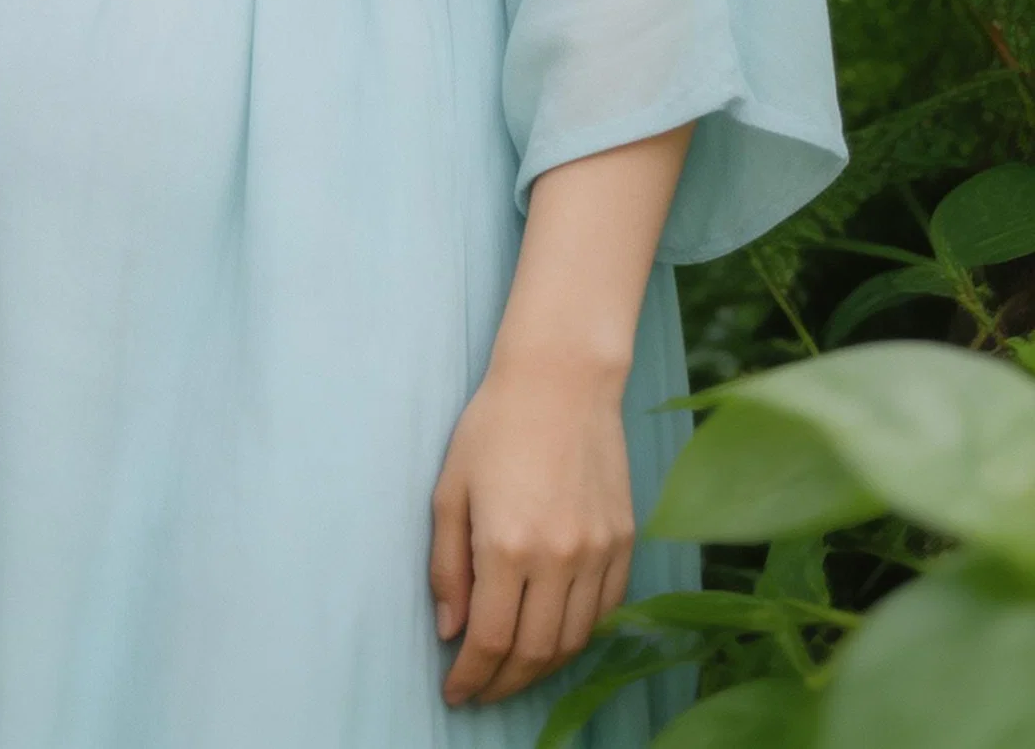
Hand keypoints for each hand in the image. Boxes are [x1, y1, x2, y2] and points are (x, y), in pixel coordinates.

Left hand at [429, 347, 634, 707]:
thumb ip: (446, 565)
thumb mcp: (451, 489)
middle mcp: (558, 556)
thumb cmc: (495, 425)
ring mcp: (598, 551)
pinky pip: (606, 610)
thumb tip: (450, 630)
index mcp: (506, 544)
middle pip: (534, 652)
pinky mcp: (624, 540)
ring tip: (515, 671)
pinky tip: (556, 636)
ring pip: (574, 640)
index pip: (490, 640)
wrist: (562, 378)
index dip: (471, 677)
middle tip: (482, 691)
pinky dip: (581, 635)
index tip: (455, 693)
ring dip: (542, 668)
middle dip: (503, 683)